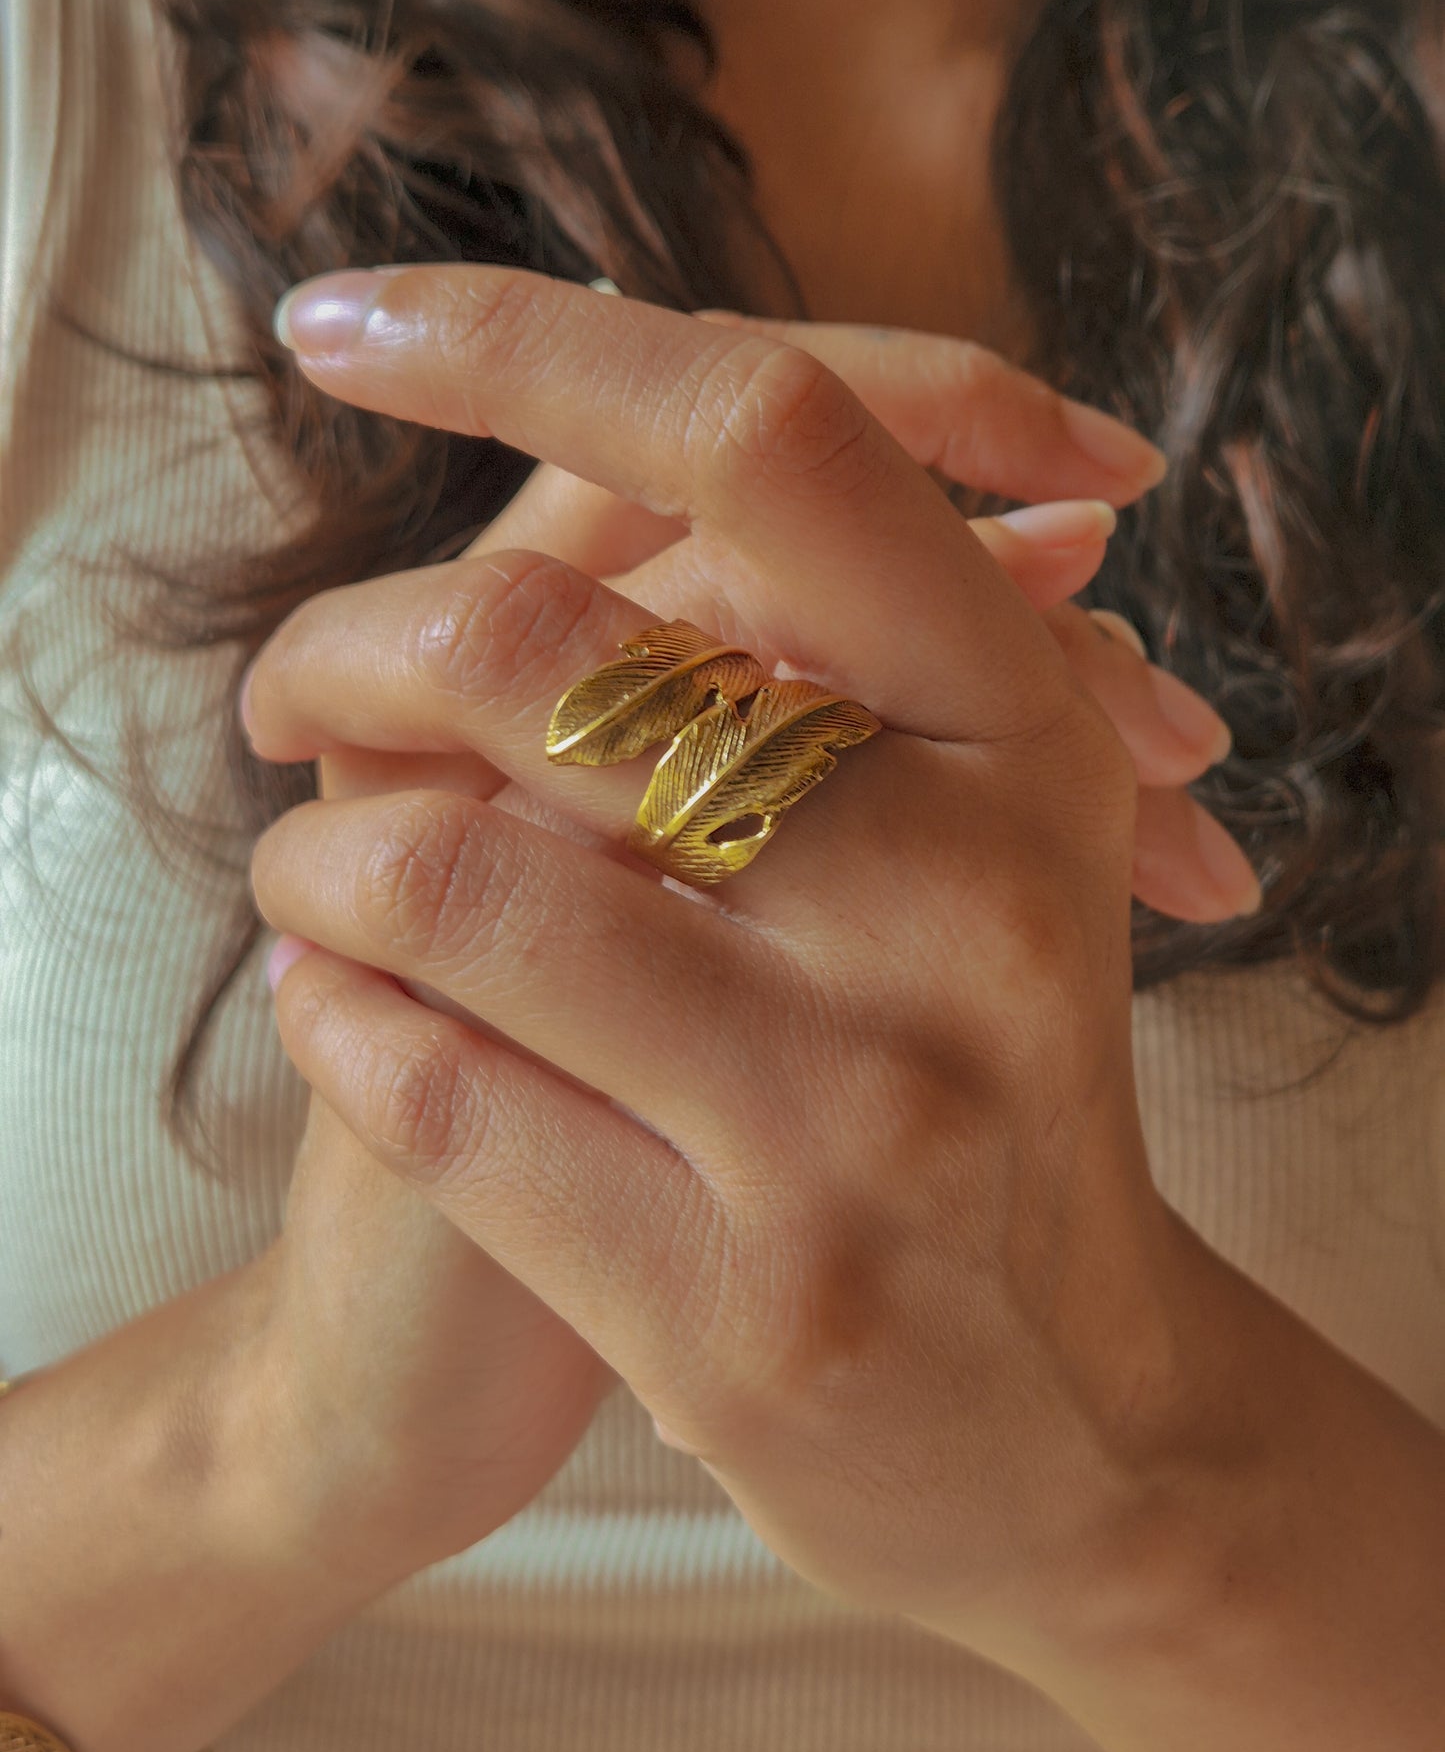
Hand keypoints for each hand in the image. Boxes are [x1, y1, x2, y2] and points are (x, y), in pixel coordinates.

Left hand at [244, 268, 1240, 1653]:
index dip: (535, 336)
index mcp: (1017, 743)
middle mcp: (960, 908)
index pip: (770, 437)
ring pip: (449, 879)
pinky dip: (343, 1029)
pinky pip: (441, 1097)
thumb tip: (677, 430)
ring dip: (322, 866)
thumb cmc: (974, 1090)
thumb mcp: (985, 848)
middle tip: (302, 694)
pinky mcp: (745, 1313)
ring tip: (317, 884)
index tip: (350, 319)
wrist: (1053, 1432)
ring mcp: (853, 1122)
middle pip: (545, 644)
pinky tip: (347, 1016)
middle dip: (355, 653)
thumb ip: (850, 654)